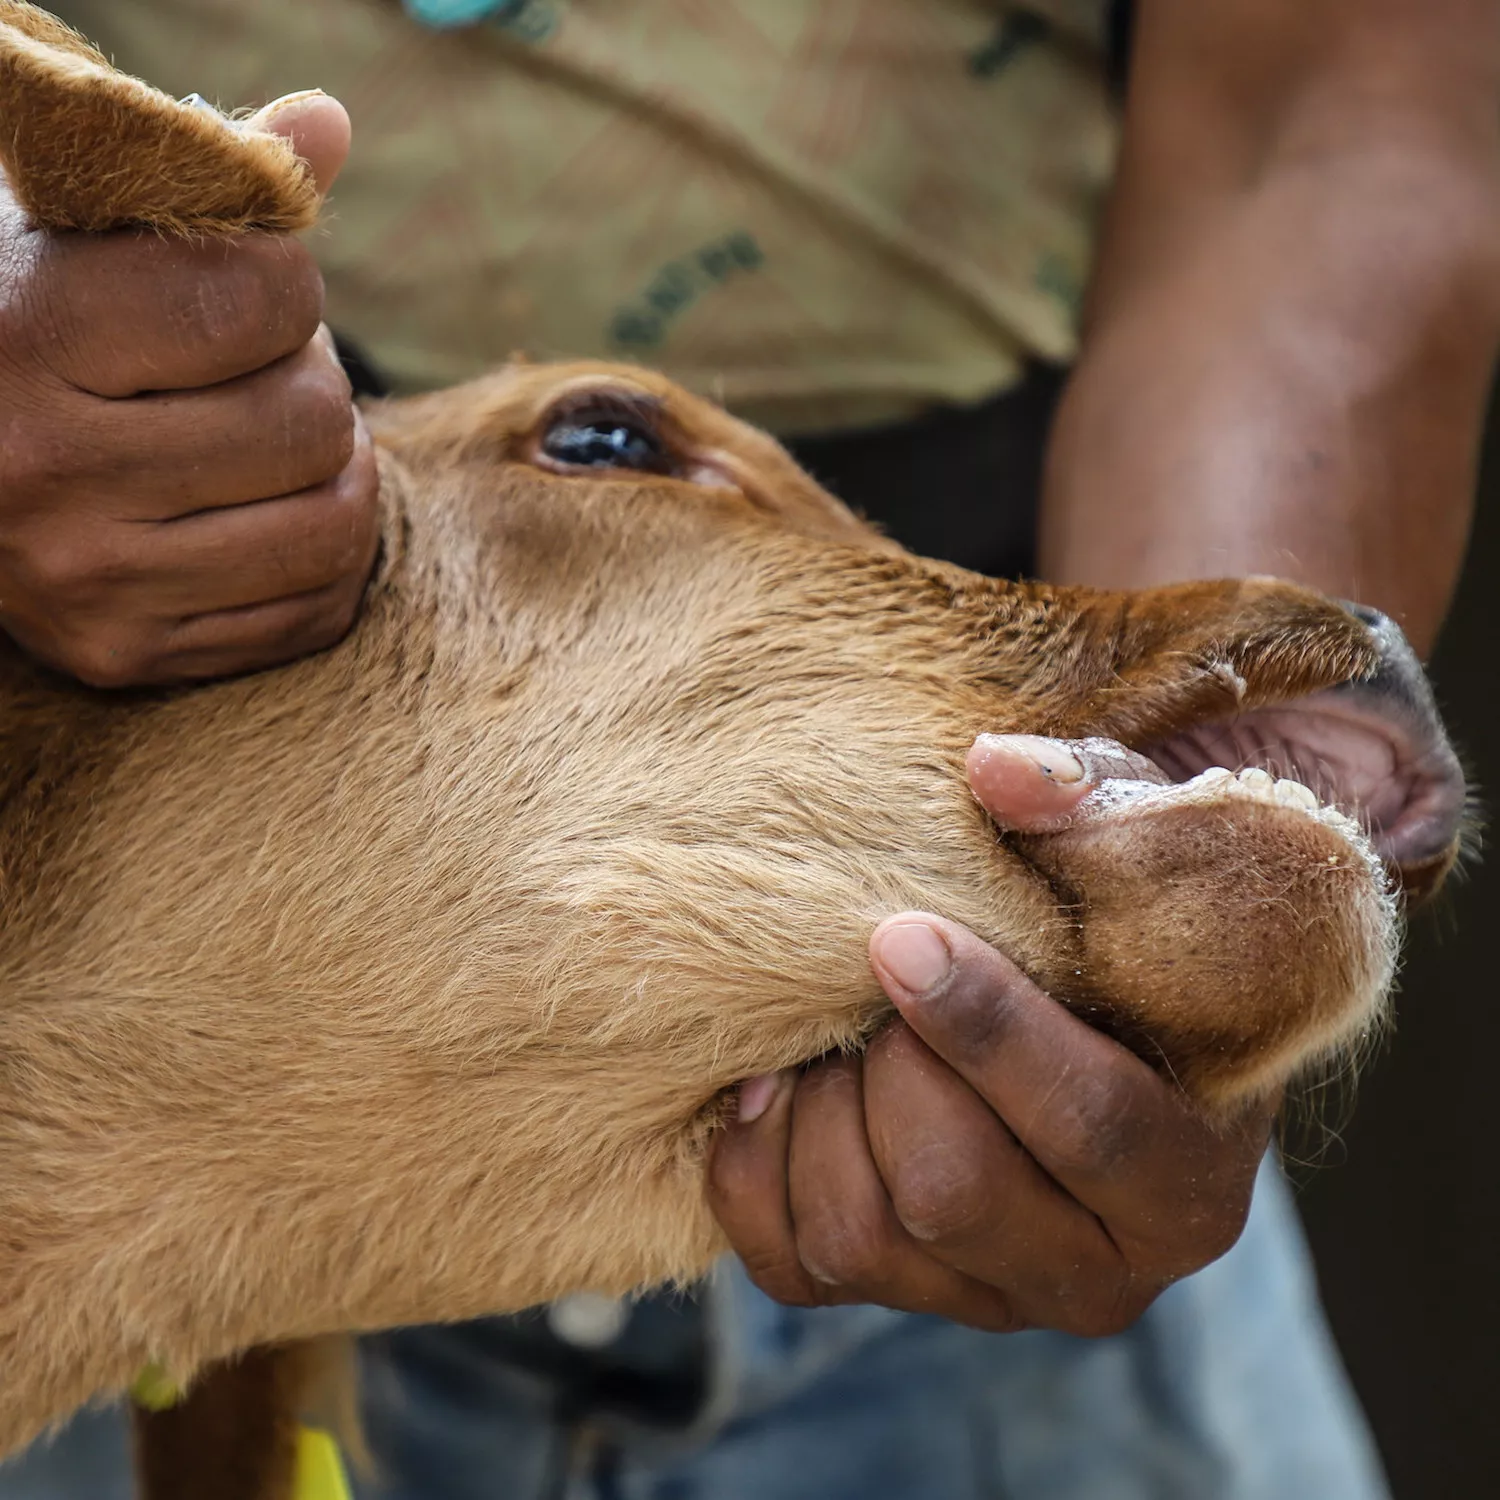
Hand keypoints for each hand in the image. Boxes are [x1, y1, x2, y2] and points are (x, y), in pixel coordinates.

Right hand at [0, 92, 377, 686]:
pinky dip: (328, 558)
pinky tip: (277, 512)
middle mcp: (42, 472)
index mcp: (24, 337)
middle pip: (309, 421)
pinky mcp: (125, 657)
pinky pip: (314, 612)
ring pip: (332, 527)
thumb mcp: (90, 232)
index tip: (258, 283)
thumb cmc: (30, 325)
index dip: (290, 280)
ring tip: (287, 441)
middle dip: (313, 382)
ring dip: (338, 473)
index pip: (259, 297)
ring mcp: (84, 582)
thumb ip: (209, 178)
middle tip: (269, 373)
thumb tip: (330, 125)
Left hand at [707, 734, 1275, 1335]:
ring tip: (838, 1021)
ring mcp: (989, 1299)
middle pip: (949, 1191)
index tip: (899, 933)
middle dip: (888, 1065)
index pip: (1090, 1124)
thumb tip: (994, 770)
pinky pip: (785, 1260)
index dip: (986, 1028)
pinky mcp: (894, 1299)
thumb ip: (1089, 799)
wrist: (1078, 1012)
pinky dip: (754, 1160)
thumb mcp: (1135, 847)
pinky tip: (778, 1078)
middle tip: (879, 969)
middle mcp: (1100, 1273)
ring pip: (858, 1234)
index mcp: (1191, 1177)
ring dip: (819, 1107)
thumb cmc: (1116, 924)